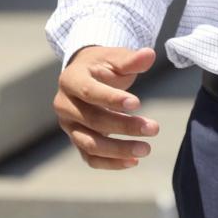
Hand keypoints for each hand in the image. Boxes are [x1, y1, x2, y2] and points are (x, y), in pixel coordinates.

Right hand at [53, 45, 158, 168]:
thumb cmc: (102, 65)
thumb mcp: (115, 57)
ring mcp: (69, 126)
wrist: (86, 75)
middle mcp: (64, 105)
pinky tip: (133, 161)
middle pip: (93, 120)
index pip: (89, 92)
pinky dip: (110, 163)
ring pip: (90, 144)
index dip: (112, 99)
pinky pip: (90, 158)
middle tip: (153, 128)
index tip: (138, 103)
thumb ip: (131, 59)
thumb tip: (150, 55)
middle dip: (124, 126)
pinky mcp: (76, 140)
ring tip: (146, 149)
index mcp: (71, 79)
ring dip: (118, 150)